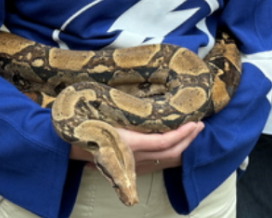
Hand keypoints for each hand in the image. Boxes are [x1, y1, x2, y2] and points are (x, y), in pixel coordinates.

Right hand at [68, 121, 203, 173]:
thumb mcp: (108, 114)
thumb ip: (129, 113)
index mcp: (130, 143)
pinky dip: (172, 152)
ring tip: (192, 131)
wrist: (72, 144)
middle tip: (200, 124)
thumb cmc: (89, 124)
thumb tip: (153, 105)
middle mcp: (135, 157)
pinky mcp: (133, 166)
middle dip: (188, 139)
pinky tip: (177, 143)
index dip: (182, 133)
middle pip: (170, 152)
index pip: (165, 142)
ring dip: (182, 146)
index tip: (194, 122)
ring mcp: (135, 164)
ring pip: (166, 159)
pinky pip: (158, 161)